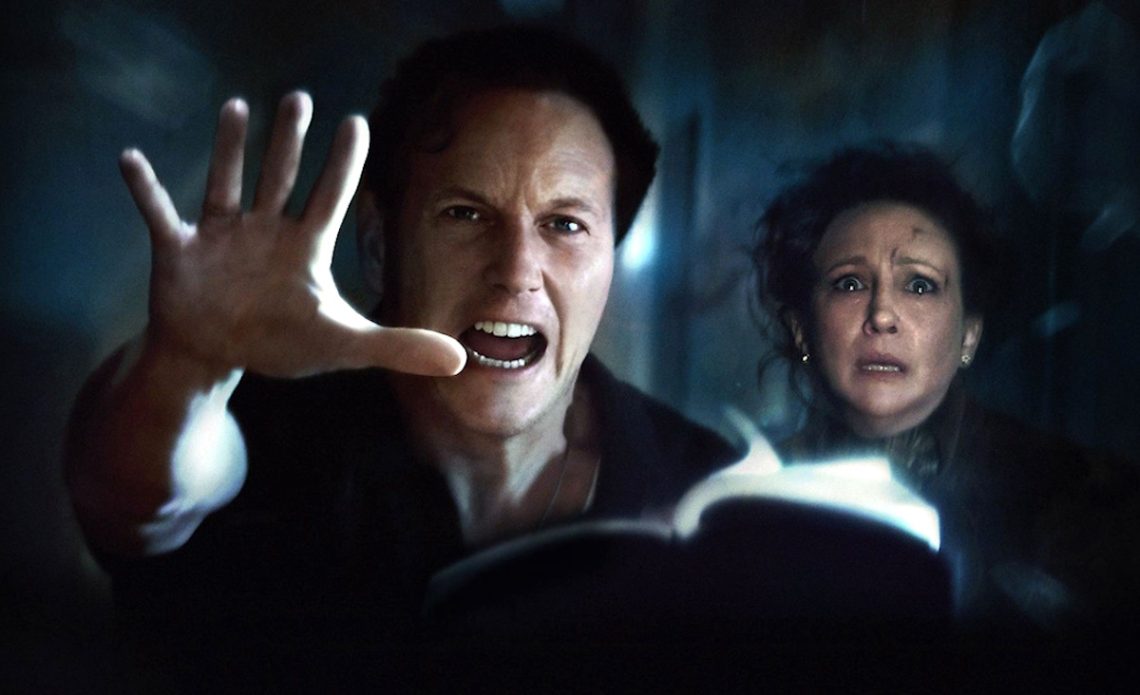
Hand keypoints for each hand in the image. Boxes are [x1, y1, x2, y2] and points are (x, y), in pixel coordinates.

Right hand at [119, 91, 465, 378]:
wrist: (220, 353)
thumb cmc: (284, 340)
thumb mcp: (343, 345)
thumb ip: (399, 347)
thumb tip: (461, 362)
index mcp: (305, 246)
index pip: (330, 196)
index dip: (342, 163)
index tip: (357, 121)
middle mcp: (265, 229)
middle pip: (280, 175)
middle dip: (288, 139)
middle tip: (300, 98)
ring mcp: (221, 236)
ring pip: (226, 182)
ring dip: (230, 148)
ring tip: (236, 106)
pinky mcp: (180, 251)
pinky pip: (159, 215)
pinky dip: (145, 190)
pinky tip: (130, 160)